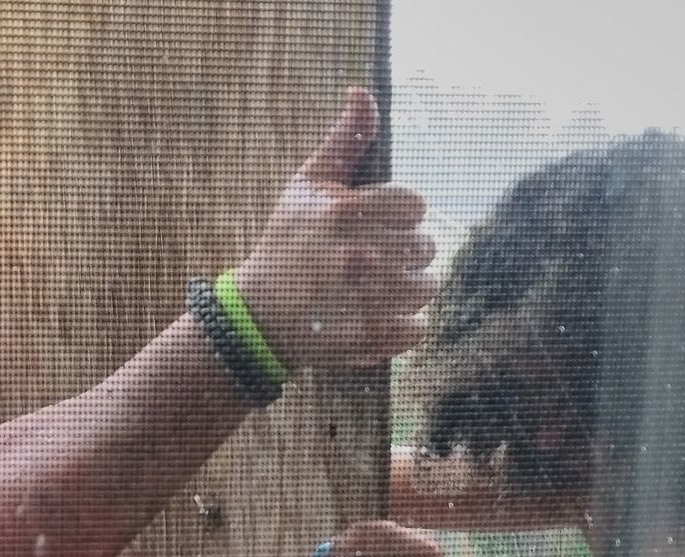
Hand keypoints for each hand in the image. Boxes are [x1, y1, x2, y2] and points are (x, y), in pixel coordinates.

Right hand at [235, 88, 436, 371]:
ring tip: (379, 292)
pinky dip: (407, 326)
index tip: (374, 229)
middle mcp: (354, 255)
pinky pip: (417, 327)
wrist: (257, 316)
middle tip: (375, 263)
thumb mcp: (306, 186)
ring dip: (409, 290)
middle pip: (425, 246)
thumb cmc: (286, 244)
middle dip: (406, 254)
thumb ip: (344, 140)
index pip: (415, 206)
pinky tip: (382, 318)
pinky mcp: (366, 339)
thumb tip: (362, 90)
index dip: (399, 218)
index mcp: (343, 212)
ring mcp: (361, 300)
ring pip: (427, 287)